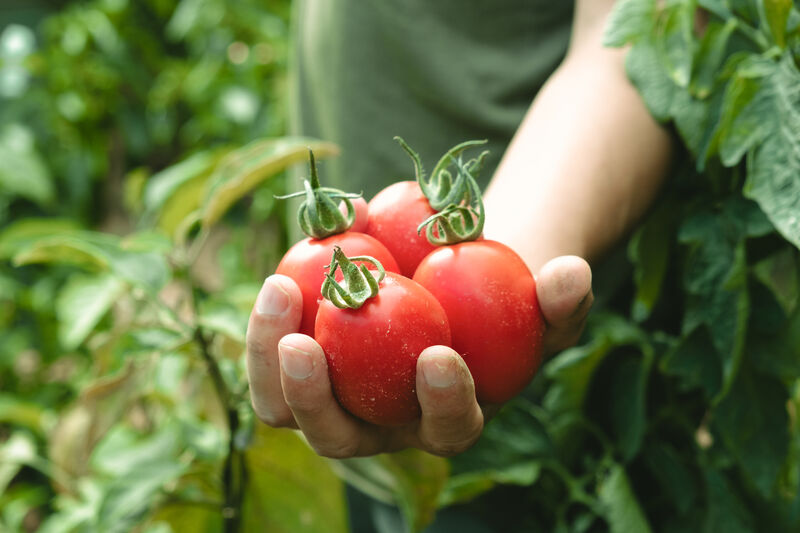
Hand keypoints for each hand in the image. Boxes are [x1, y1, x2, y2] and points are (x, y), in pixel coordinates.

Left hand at [245, 255, 591, 457]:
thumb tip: (573, 274)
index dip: (444, 404)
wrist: (451, 289)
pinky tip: (284, 269)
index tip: (439, 353)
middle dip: (316, 400)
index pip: (447, 430)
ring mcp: (335, 401)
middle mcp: (383, 425)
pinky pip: (271, 360)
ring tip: (279, 288)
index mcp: (446, 420)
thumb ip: (559, 299)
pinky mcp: (301, 367)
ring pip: (284, 409)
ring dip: (269, 359)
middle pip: (338, 439)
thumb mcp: (540, 303)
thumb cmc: (501, 305)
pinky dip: (269, 321)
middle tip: (304, 344)